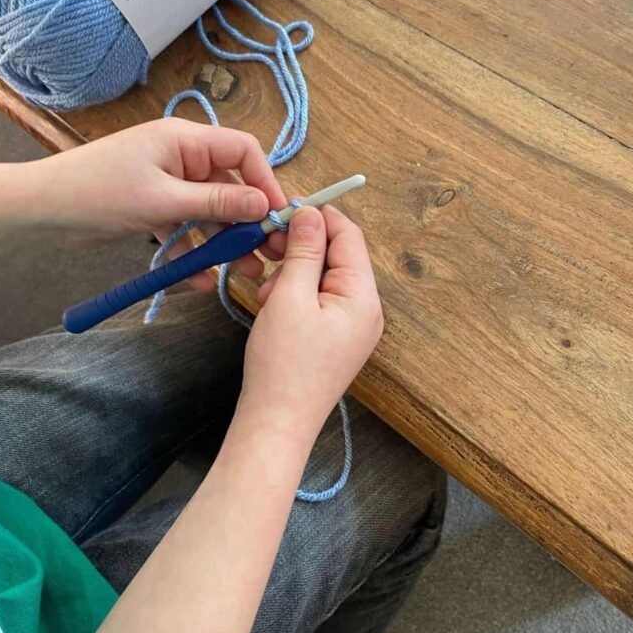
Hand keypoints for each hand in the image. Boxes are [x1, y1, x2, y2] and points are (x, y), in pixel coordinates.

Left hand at [27, 118, 286, 287]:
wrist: (40, 212)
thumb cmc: (96, 193)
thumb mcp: (162, 200)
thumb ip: (215, 203)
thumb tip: (262, 205)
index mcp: (185, 141)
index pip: (243, 151)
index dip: (265, 182)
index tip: (277, 218)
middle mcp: (181, 158)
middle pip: (230, 187)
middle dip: (247, 222)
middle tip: (267, 254)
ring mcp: (167, 184)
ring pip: (209, 213)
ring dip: (224, 242)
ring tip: (242, 273)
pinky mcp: (153, 208)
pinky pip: (184, 228)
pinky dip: (192, 251)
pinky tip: (200, 281)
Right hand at [238, 205, 383, 440]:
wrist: (275, 424)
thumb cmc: (282, 365)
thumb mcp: (289, 297)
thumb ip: (304, 251)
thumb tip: (311, 213)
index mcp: (363, 298)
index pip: (349, 237)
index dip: (319, 216)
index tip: (285, 208)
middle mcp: (366, 311)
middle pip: (338, 256)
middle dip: (303, 246)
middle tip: (268, 245)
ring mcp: (352, 327)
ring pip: (325, 277)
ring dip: (295, 271)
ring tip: (267, 286)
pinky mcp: (334, 339)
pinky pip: (319, 300)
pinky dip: (295, 293)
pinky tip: (272, 303)